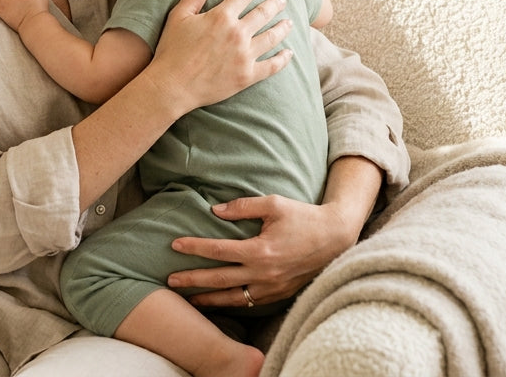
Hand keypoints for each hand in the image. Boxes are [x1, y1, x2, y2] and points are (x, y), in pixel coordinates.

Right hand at [142, 0, 292, 116]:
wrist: (172, 85)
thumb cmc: (172, 49)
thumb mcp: (179, 16)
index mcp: (221, 17)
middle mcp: (237, 34)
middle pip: (263, 14)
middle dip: (274, 4)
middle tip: (282, 0)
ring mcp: (244, 55)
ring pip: (272, 37)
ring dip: (282, 27)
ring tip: (289, 22)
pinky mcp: (247, 76)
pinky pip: (271, 66)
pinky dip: (282, 59)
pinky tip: (288, 53)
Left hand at [166, 194, 359, 307]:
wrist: (336, 239)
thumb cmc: (304, 217)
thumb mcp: (274, 204)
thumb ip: (243, 206)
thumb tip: (215, 211)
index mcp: (260, 250)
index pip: (218, 251)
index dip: (194, 247)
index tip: (175, 245)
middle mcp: (264, 273)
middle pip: (219, 280)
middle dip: (192, 280)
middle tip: (170, 280)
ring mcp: (272, 287)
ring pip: (232, 298)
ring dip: (208, 299)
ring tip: (188, 299)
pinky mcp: (279, 294)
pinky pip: (249, 302)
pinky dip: (231, 303)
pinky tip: (218, 301)